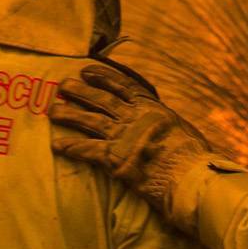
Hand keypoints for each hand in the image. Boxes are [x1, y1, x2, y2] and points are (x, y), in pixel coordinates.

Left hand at [48, 59, 211, 219]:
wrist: (194, 178)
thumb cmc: (195, 159)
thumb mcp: (182, 130)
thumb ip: (164, 125)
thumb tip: (160, 125)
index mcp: (153, 109)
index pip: (123, 86)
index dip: (102, 76)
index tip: (86, 70)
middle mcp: (136, 118)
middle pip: (101, 100)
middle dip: (79, 92)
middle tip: (61, 85)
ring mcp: (125, 137)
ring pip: (90, 121)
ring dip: (69, 114)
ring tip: (52, 110)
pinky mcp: (116, 159)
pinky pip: (88, 150)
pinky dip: (71, 147)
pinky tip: (56, 145)